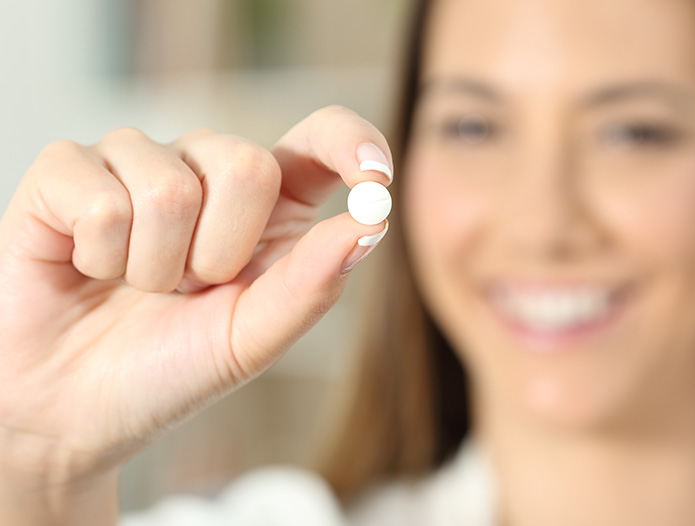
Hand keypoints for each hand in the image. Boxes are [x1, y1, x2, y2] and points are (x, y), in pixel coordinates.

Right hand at [0, 106, 391, 487]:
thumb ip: (312, 284)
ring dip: (153, 267)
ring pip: (169, 187)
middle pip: (246, 164)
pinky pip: (100, 197)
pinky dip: (99, 257)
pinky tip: (89, 269)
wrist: (74, 408)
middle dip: (219, 253)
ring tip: (137, 287)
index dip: (351, 143)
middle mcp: (208, 169)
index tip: (374, 178)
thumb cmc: (170, 369)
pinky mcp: (68, 169)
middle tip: (190, 290)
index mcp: (268, 204)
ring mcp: (138, 161)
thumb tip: (369, 224)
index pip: (320, 139)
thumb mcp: (253, 338)